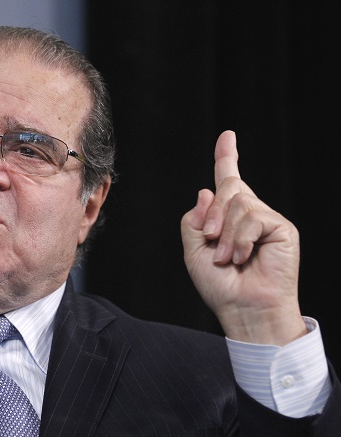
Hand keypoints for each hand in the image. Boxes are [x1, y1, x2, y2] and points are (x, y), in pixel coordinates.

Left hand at [181, 131, 305, 344]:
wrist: (242, 308)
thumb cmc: (219, 285)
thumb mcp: (194, 250)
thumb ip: (194, 220)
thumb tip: (206, 191)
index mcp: (228, 218)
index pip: (228, 180)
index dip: (226, 157)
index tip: (227, 136)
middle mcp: (249, 214)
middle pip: (228, 186)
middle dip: (213, 214)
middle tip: (211, 240)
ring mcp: (267, 220)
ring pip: (239, 202)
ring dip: (225, 233)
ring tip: (227, 258)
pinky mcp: (282, 229)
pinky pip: (253, 217)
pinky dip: (240, 239)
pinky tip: (242, 257)